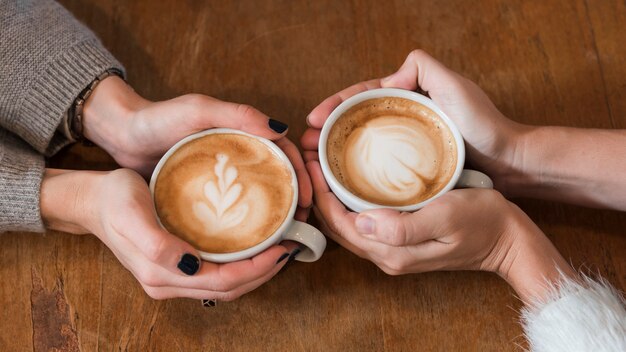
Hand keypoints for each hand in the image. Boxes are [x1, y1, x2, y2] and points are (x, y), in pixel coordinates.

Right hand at [41, 168, 298, 299]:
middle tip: (290, 247)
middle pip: (230, 289)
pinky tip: (253, 244)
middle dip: (264, 273)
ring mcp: (172, 276)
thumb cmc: (113, 201)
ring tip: (279, 246)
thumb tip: (192, 266)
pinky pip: (216, 273)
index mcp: (162, 275)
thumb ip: (157, 246)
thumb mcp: (131, 216)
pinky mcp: (175, 265)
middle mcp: (170, 282)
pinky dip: (240, 264)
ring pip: (225, 284)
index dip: (257, 270)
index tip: (282, 249)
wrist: (91, 199)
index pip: (223, 282)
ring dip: (255, 271)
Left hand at [82, 76, 311, 218]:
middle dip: (294, 203)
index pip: (284, 155)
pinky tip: (250, 243)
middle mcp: (238, 156)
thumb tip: (281, 129)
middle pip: (277, 180)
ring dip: (275, 217)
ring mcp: (223, 177)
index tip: (307, 203)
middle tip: (300, 227)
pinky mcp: (206, 195)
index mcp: (243, 135)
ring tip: (282, 239)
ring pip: (258, 198)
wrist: (122, 136)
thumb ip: (238, 114)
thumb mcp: (199, 110)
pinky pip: (233, 211)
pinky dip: (247, 225)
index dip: (301, 177)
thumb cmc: (159, 119)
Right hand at [301, 50, 523, 190]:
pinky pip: (377, 166)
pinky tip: (342, 180)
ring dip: (336, 151)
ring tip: (315, 162)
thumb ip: (423, 68)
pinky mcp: (411, 166)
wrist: (509, 160)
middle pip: (355, 121)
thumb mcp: (455, 87)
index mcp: (407, 96)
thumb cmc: (484, 124)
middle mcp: (402, 119)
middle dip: (327, 130)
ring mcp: (406, 143)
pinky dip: (356, 170)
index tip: (314, 119)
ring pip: (363, 144)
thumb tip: (387, 77)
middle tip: (306, 145)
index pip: (361, 97)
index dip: (335, 106)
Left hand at [306, 160, 574, 302]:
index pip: (338, 223)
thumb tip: (361, 222)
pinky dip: (348, 200)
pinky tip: (349, 178)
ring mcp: (393, 249)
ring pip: (347, 223)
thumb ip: (402, 226)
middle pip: (336, 225)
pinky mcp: (401, 240)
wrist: (508, 239)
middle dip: (318, 191)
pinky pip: (363, 221)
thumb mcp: (446, 217)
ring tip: (323, 161)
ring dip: (330, 195)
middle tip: (311, 154)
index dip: (319, 192)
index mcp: (391, 251)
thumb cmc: (482, 221)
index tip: (312, 159)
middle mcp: (386, 255)